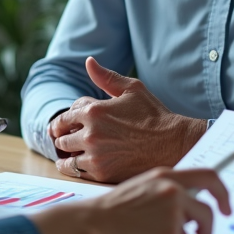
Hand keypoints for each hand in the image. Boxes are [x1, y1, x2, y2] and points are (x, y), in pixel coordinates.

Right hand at [30, 166, 231, 233]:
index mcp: (165, 176)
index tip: (226, 206)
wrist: (90, 225)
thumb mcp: (140, 188)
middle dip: (210, 228)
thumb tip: (187, 208)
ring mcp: (173, 214)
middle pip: (208, 211)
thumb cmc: (109, 211)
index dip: (222, 192)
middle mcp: (173, 191)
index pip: (208, 176)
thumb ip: (164, 192)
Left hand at [49, 57, 207, 181]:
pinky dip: (72, 167)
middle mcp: (91, 132)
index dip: (66, 120)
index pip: (66, 115)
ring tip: (68, 153)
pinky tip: (75, 165)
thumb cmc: (154, 115)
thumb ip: (107, 77)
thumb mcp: (132, 89)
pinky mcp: (101, 172)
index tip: (66, 125)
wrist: (172, 144)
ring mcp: (95, 154)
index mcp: (94, 110)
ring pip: (65, 155)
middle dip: (61, 136)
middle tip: (62, 138)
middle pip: (61, 135)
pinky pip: (76, 171)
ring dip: (65, 153)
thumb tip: (89, 62)